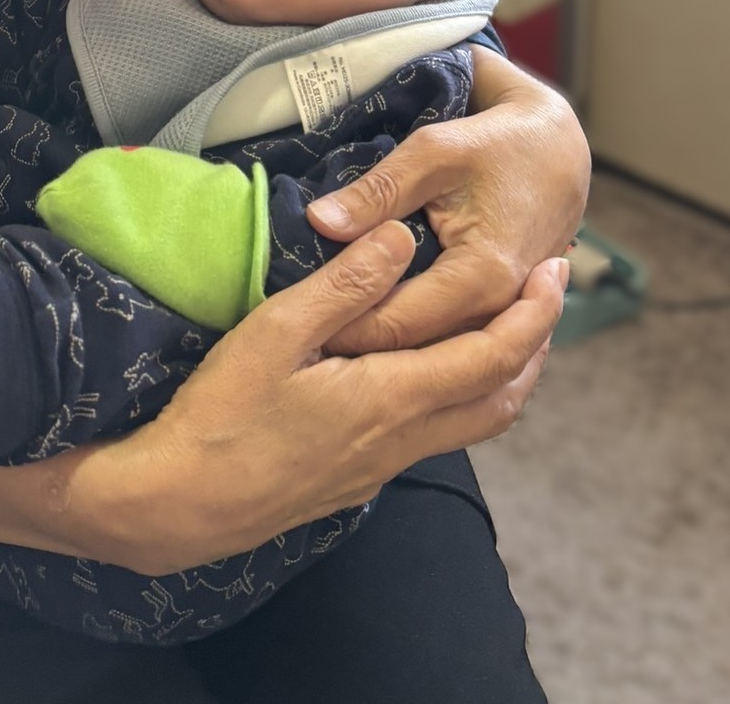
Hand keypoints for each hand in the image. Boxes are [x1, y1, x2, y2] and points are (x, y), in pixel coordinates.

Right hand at [0, 222, 567, 572]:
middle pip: (500, 399)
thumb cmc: (222, 413)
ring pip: (472, 424)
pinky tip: (434, 370)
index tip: (556, 272)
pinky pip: (437, 435)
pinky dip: (462, 396)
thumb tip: (403, 237)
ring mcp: (381, 466)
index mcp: (391, 398)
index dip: (532, 315)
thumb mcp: (276, 331)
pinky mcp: (357, 478)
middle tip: (547, 297)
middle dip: (534, 346)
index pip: (492, 356)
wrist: (183, 502)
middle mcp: (402, 439)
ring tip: (507, 329)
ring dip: (503, 376)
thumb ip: (345, 285)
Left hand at [307, 48, 588, 353]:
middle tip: (303, 352)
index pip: (399, 324)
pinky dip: (417, 343)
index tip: (297, 334)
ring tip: (327, 354)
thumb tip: (319, 221)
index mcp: (484, 275)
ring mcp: (506, 315)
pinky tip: (374, 342)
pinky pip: (455, 339)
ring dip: (389, 354)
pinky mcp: (504, 310)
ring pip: (439, 354)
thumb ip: (378, 191)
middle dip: (361, 351)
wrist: (560, 145)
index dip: (344, 329)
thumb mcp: (434, 151)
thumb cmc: (497, 141)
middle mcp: (500, 308)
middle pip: (419, 351)